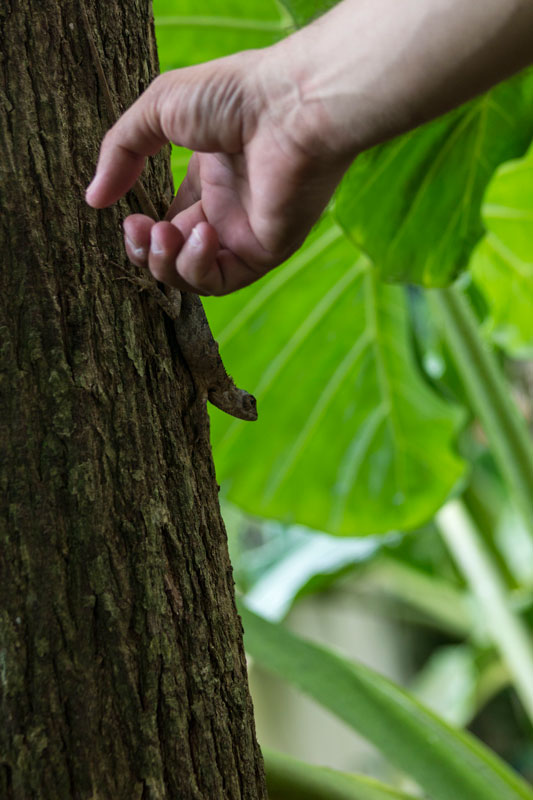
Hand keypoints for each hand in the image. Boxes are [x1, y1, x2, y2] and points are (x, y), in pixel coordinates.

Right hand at [85, 47, 350, 294]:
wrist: (291, 106)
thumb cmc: (234, 95)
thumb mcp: (159, 110)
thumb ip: (121, 152)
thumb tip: (93, 198)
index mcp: (210, 177)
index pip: (169, 221)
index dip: (141, 230)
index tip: (125, 215)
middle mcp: (228, 209)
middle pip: (174, 254)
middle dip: (145, 251)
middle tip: (138, 229)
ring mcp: (245, 234)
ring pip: (193, 276)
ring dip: (165, 262)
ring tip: (162, 233)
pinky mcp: (264, 253)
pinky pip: (220, 281)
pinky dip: (196, 266)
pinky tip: (198, 233)